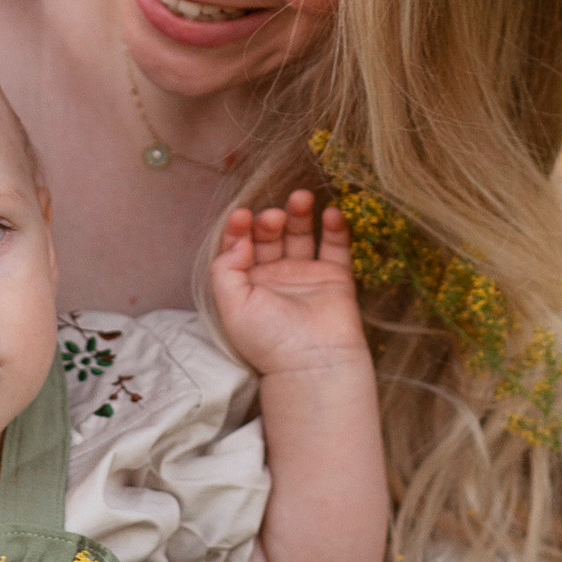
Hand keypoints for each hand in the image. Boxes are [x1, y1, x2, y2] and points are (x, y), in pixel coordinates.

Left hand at [211, 188, 371, 379]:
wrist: (312, 363)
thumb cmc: (268, 339)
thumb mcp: (231, 305)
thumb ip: (225, 268)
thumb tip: (239, 240)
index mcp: (247, 284)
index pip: (240, 245)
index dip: (239, 228)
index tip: (242, 216)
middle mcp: (275, 276)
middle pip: (270, 236)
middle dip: (269, 220)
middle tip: (272, 217)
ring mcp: (306, 275)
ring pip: (301, 235)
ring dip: (300, 214)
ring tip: (301, 198)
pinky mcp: (335, 277)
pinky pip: (335, 247)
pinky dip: (335, 228)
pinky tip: (332, 212)